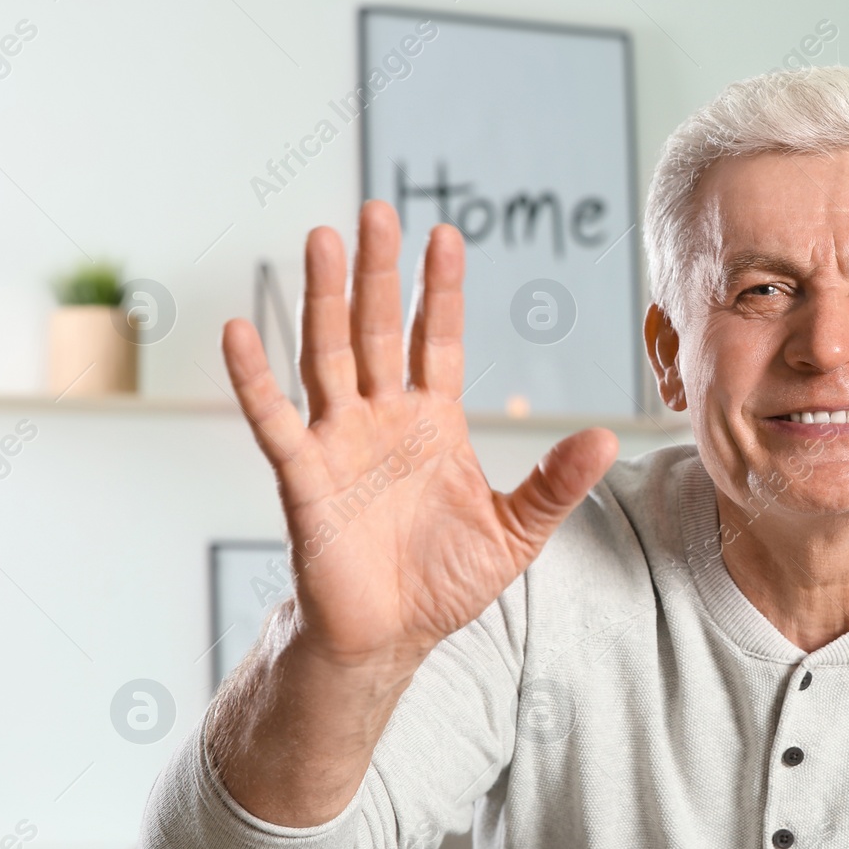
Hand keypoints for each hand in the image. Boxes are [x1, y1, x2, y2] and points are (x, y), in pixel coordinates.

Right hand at [223, 200, 618, 671]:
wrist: (391, 637)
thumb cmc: (447, 581)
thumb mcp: (517, 531)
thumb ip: (556, 483)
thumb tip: (608, 438)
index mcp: (432, 423)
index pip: (434, 340)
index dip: (438, 290)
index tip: (445, 234)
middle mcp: (381, 419)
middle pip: (375, 329)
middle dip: (377, 272)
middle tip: (378, 211)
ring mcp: (338, 443)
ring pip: (328, 355)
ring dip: (324, 299)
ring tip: (323, 239)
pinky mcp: (303, 479)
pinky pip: (274, 422)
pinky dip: (253, 380)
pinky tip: (240, 332)